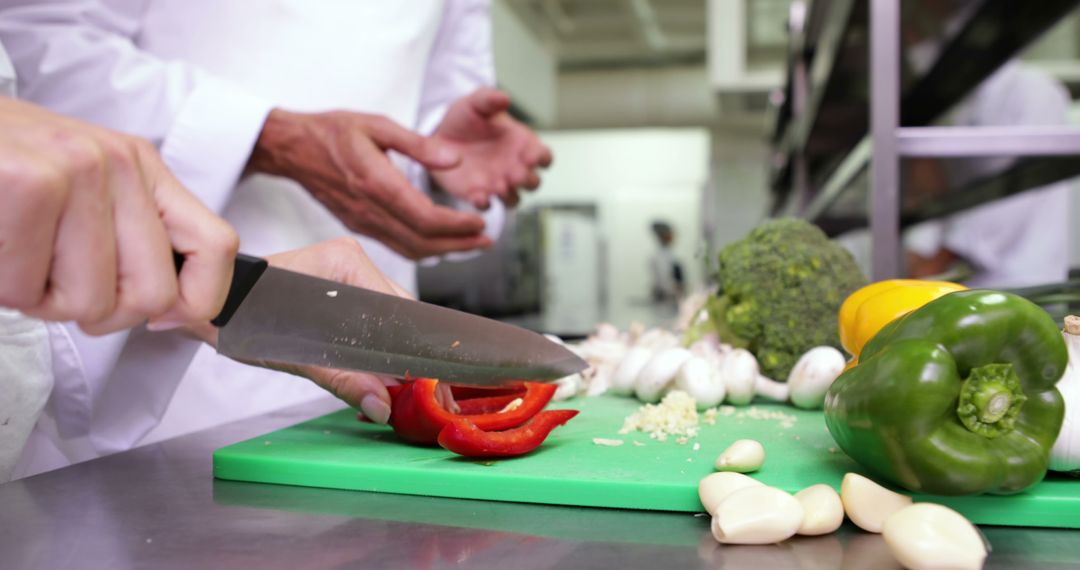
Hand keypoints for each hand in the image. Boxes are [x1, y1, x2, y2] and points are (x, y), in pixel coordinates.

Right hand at [0, 98, 237, 334]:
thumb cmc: (2, 169)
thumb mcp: (82, 191)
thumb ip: (133, 241)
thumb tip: (177, 313)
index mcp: (141, 168)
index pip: (216, 246)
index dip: (198, 301)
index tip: (164, 319)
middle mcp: (117, 164)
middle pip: (152, 294)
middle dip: (98, 310)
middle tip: (58, 280)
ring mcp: (75, 170)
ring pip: (88, 302)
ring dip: (41, 298)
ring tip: (18, 256)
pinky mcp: (27, 184)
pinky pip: (27, 290)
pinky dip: (3, 287)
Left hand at [189, 238, 411, 423]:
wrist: (213, 305)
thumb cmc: (242, 316)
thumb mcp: (295, 355)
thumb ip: (343, 379)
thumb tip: (382, 404)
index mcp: (347, 263)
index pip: (399, 312)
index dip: (414, 351)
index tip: (426, 384)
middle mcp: (354, 262)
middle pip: (401, 317)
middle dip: (409, 358)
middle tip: (420, 395)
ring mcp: (350, 274)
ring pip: (390, 322)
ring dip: (393, 356)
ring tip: (399, 391)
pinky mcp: (342, 290)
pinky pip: (373, 322)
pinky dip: (377, 350)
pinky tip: (378, 377)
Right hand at [249, 109, 492, 259]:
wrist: (292, 148)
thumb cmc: (333, 132)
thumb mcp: (379, 125)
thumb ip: (419, 145)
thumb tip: (455, 160)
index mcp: (377, 183)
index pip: (425, 218)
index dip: (457, 226)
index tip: (479, 221)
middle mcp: (370, 210)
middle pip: (422, 242)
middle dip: (459, 245)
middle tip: (486, 239)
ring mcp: (362, 223)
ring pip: (409, 250)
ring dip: (444, 252)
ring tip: (471, 244)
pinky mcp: (358, 226)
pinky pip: (395, 246)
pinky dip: (422, 249)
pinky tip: (439, 242)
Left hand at [429, 88, 551, 208]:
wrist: (439, 134)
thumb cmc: (466, 118)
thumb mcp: (476, 103)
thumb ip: (490, 99)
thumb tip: (504, 98)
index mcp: (521, 145)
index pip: (545, 157)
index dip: (543, 158)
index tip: (533, 155)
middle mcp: (514, 167)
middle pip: (534, 182)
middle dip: (528, 180)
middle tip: (516, 173)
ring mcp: (498, 183)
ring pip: (514, 199)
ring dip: (510, 196)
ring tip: (500, 187)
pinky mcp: (477, 194)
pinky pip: (486, 206)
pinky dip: (484, 204)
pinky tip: (478, 196)